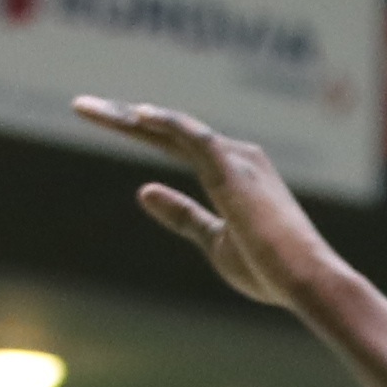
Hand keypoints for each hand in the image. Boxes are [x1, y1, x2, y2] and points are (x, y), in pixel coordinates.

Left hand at [84, 99, 349, 322]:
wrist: (304, 281)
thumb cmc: (268, 268)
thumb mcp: (214, 240)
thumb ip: (182, 214)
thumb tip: (144, 190)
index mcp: (233, 174)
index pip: (175, 144)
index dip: (137, 132)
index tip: (103, 121)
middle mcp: (236, 157)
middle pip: (168, 130)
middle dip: (123, 118)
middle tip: (81, 106)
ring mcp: (236, 159)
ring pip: (174, 127)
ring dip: (130, 117)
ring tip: (89, 109)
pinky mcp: (234, 168)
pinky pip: (193, 136)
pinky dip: (165, 122)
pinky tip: (135, 116)